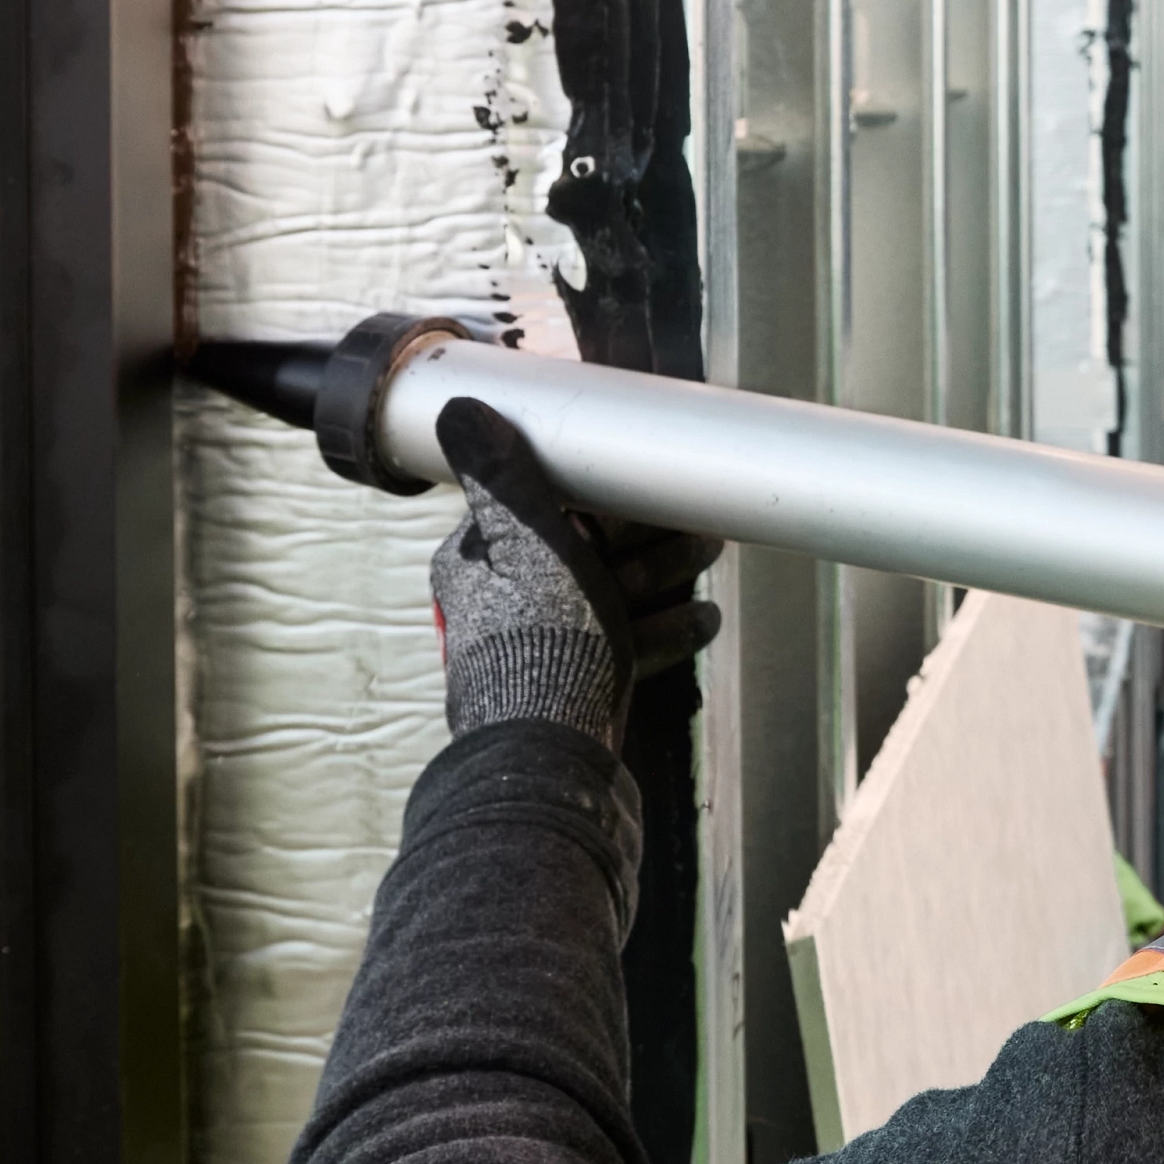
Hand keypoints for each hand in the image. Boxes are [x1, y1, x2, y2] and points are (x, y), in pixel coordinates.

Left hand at [428, 397, 718, 751]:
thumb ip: (504, 477)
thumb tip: (458, 412)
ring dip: (661, 575)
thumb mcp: (528, 541)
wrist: (553, 751)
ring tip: (705, 560)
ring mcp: (539, 643)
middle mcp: (504, 601)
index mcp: (481, 561)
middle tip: (694, 525)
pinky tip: (698, 620)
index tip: (646, 482)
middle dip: (646, 536)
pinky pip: (621, 643)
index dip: (602, 491)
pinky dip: (659, 628)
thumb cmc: (539, 644)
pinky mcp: (571, 681)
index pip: (543, 504)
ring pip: (608, 595)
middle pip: (583, 549)